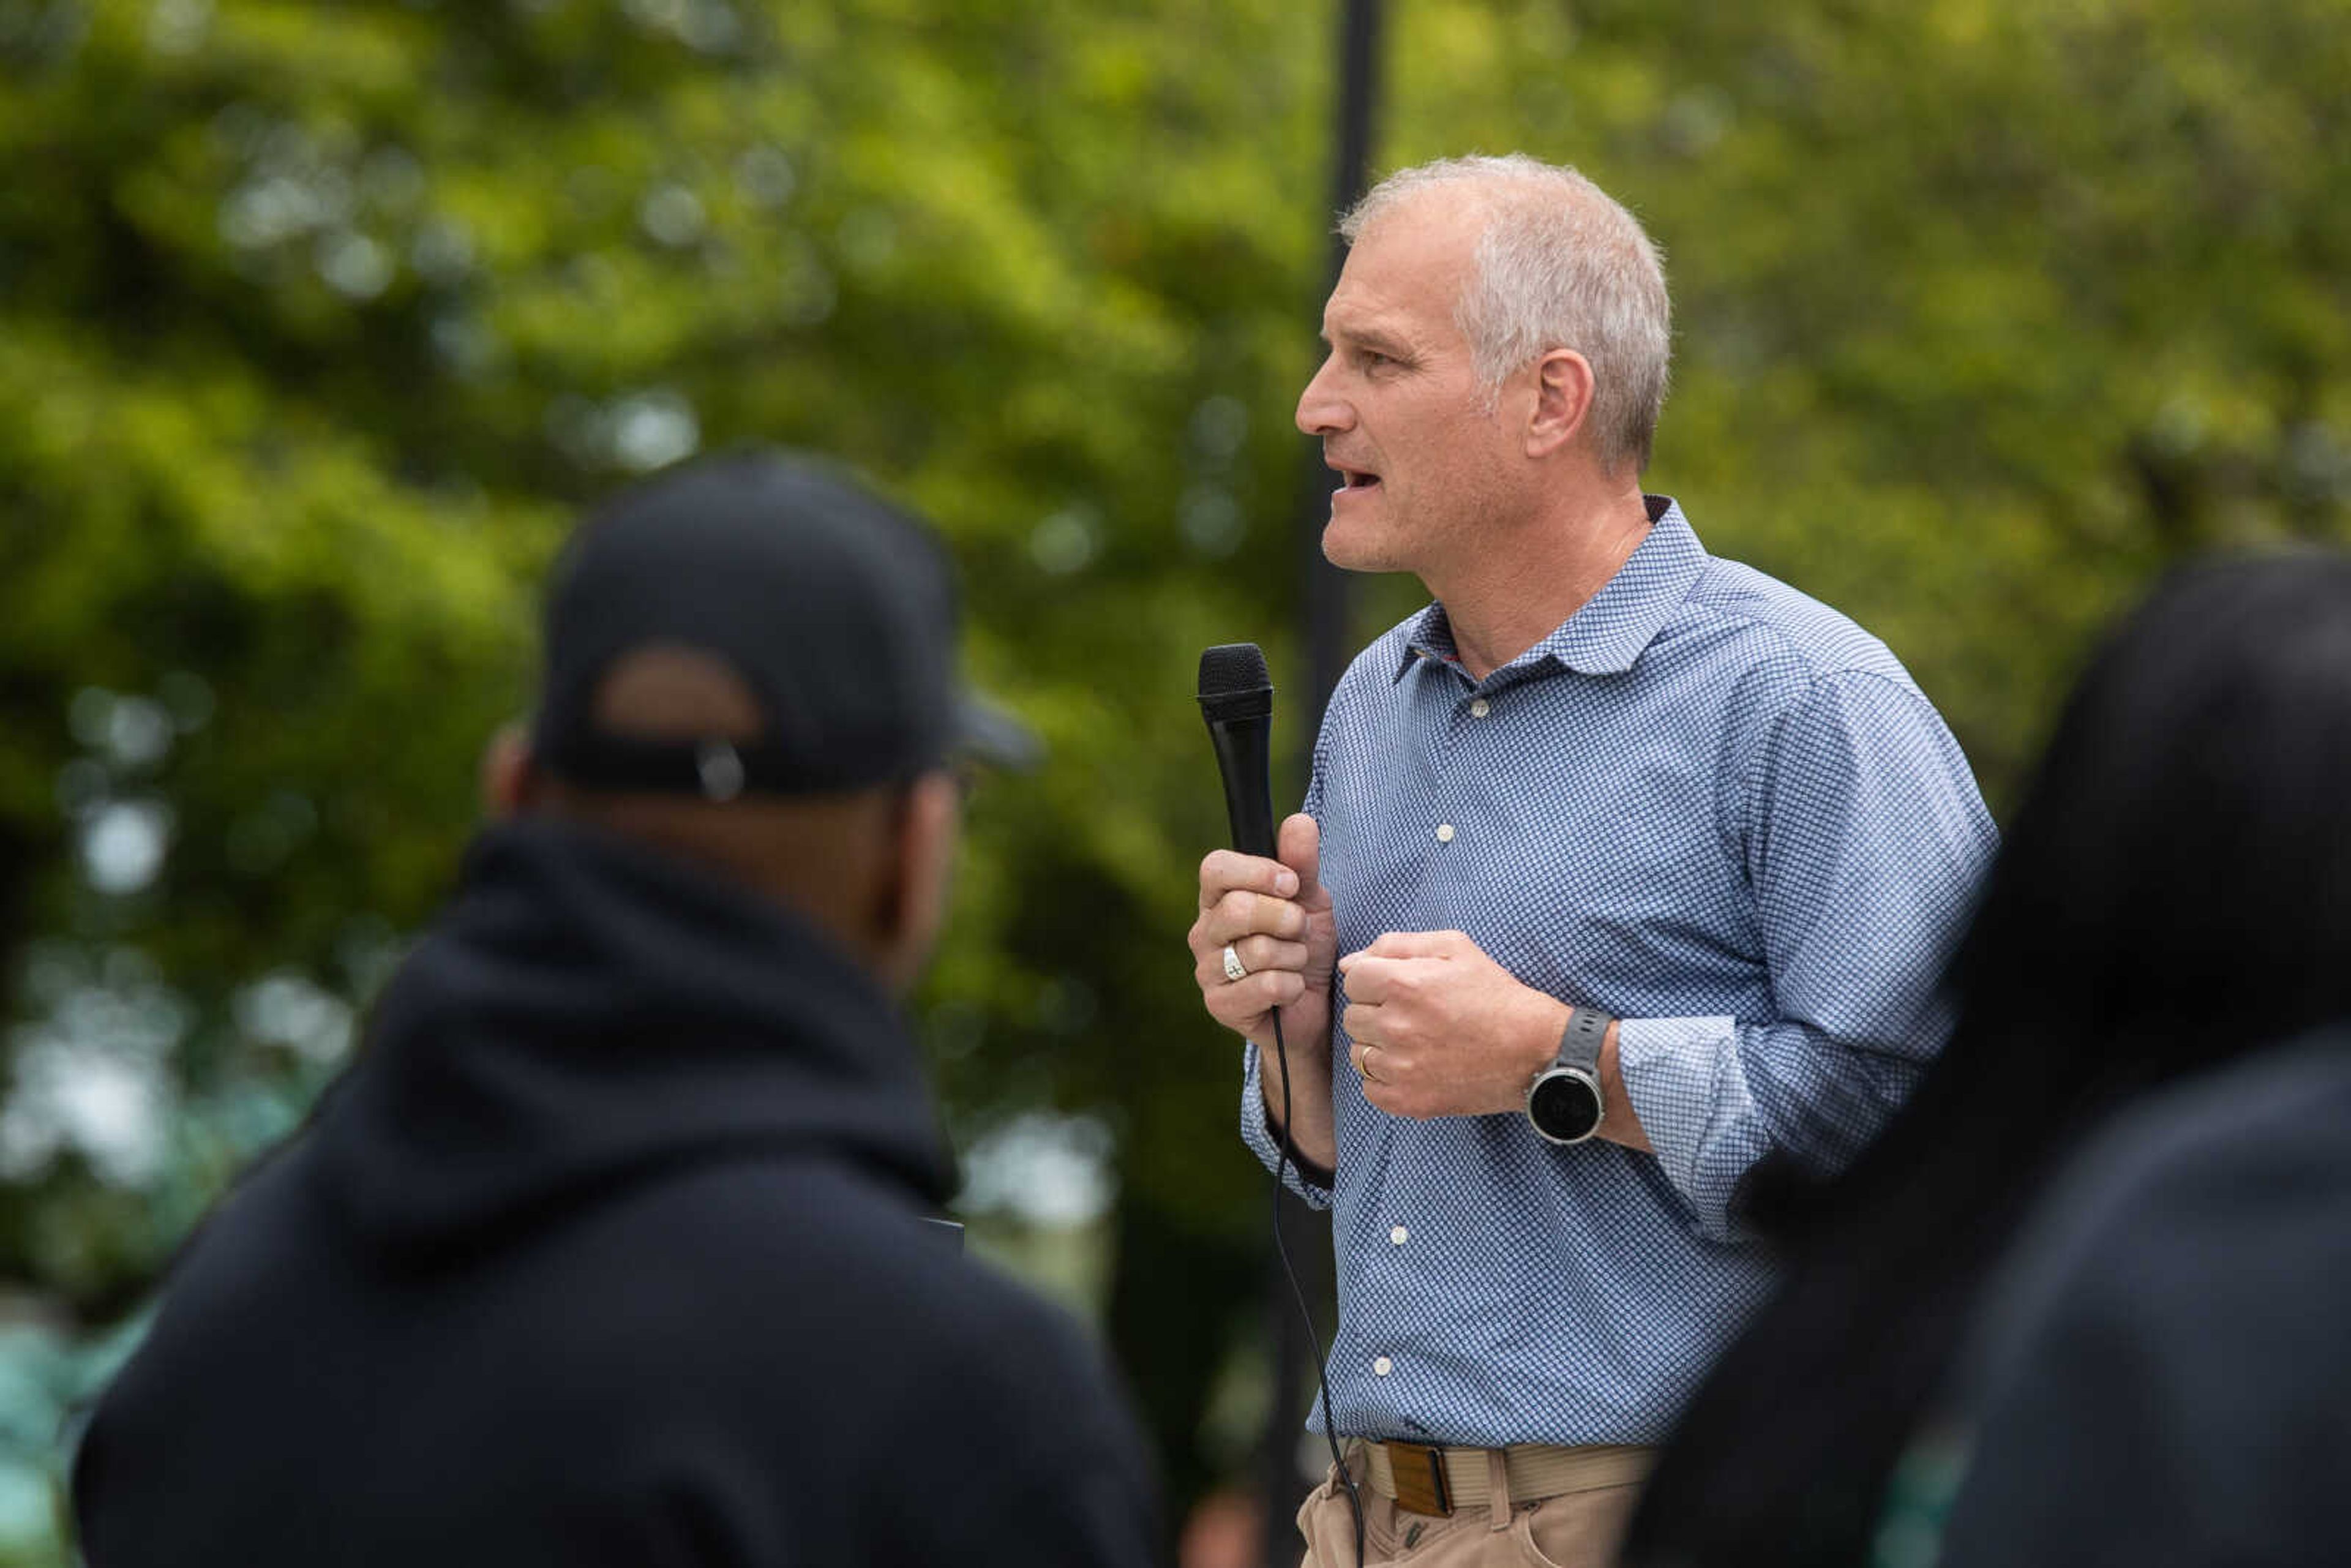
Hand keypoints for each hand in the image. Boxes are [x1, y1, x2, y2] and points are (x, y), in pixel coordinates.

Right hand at [1189, 814, 1336, 1053]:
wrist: (1314, 1006)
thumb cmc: (1304, 946)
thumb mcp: (1309, 900)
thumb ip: (1302, 863)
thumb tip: (1299, 821)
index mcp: (1218, 898)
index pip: (1215, 868)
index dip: (1258, 872)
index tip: (1291, 884)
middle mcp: (1204, 931)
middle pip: (1238, 909)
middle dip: (1286, 919)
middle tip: (1300, 929)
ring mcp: (1207, 970)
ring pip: (1257, 950)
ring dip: (1294, 956)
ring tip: (1295, 962)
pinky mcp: (1220, 1005)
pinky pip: (1265, 985)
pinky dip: (1292, 985)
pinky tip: (1291, 989)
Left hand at [1336, 930, 1566, 1120]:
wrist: (1531, 1050)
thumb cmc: (1494, 994)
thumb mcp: (1454, 948)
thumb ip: (1395, 945)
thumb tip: (1349, 963)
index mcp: (1403, 984)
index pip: (1353, 979)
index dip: (1375, 980)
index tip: (1401, 988)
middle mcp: (1395, 1026)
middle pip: (1352, 1016)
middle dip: (1376, 1012)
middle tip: (1413, 1016)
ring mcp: (1400, 1068)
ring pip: (1358, 1053)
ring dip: (1378, 1046)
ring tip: (1415, 1042)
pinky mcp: (1407, 1100)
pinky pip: (1369, 1087)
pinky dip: (1385, 1079)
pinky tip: (1414, 1067)